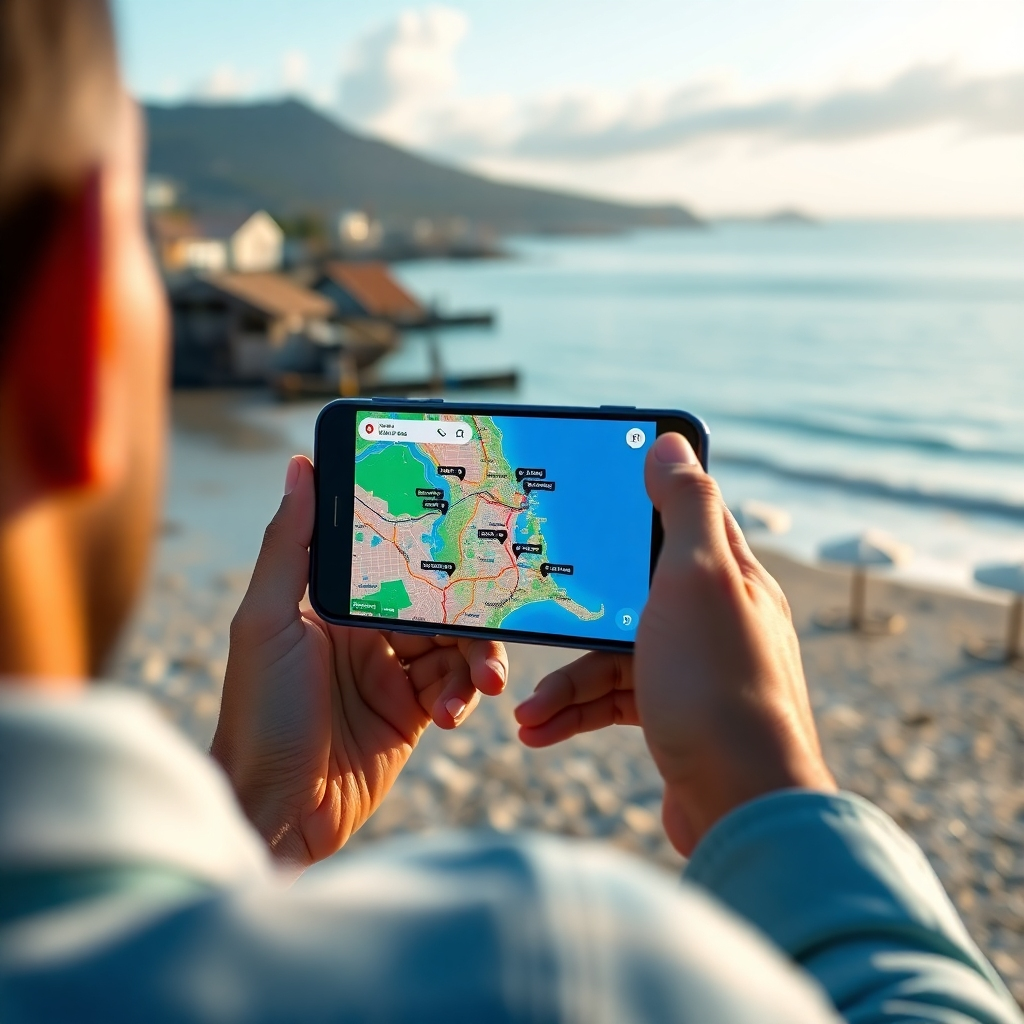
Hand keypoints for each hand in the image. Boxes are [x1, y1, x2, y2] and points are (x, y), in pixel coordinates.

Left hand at [212, 456, 506, 870]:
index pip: (391, 553)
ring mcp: (392, 672)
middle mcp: (366, 630)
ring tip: (486, 681)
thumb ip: (288, 545)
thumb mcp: (266, 622)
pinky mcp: (413, 713)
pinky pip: (457, 689)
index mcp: (332, 601)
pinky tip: (454, 714)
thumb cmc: (258, 713)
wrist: (275, 814)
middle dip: (471, 605)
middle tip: (495, 612)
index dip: (429, 536)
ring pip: (456, 643)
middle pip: (437, 598)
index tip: (467, 515)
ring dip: (478, 658)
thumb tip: (300, 466)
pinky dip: (465, 696)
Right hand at [515, 433, 833, 855]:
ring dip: (566, 681)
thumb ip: (685, 506)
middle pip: (630, 590)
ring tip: (525, 712)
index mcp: (728, 575)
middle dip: (574, 611)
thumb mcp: (697, 579)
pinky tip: (539, 731)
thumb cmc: (719, 684)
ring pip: (613, 654)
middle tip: (528, 610)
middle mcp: (714, 618)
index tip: (590, 484)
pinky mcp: (676, 715)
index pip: (684, 514)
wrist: (744, 807)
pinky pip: (615, 700)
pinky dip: (577, 713)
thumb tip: (670, 441)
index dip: (640, 493)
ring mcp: (693, 669)